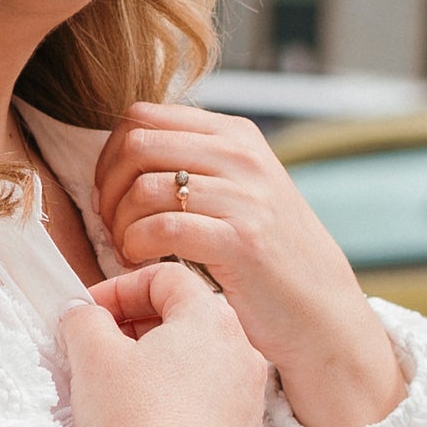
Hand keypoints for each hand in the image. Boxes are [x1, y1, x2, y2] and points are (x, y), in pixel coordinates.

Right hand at [61, 262, 265, 426]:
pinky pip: (209, 413)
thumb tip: (81, 314)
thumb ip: (83, 322)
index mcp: (212, 319)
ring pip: (201, 369)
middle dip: (139, 329)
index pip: (166, 277)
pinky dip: (180, 411)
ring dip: (160, 371)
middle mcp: (244, 355)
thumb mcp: (93, 360)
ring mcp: (250, 405)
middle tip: (99, 353)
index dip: (119, 288)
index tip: (88, 315)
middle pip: (188, 321)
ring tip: (121, 397)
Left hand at [92, 103, 406, 426]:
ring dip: (121, 225)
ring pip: (144, 187)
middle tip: (111, 227)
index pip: (144, 115)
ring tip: (130, 252)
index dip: (110, 156)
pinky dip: (137, 247)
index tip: (110, 196)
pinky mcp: (239, 240)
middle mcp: (239, 155)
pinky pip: (163, 227)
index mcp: (234, 135)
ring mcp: (242, 195)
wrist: (318, 310)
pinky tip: (143, 267)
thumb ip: (196, 169)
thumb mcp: (240, 194)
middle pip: (136, 145)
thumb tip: (131, 159)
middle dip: (108, 189)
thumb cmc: (268, 261)